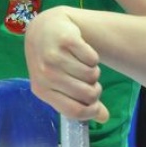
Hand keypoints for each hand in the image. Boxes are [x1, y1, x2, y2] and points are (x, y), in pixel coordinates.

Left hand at [24, 6, 109, 123]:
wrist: (44, 28)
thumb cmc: (51, 61)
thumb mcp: (58, 83)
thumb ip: (79, 102)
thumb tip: (104, 118)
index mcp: (41, 90)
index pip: (74, 111)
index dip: (91, 112)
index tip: (97, 106)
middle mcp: (45, 74)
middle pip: (88, 94)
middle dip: (95, 89)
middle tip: (89, 81)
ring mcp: (54, 56)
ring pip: (92, 76)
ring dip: (93, 72)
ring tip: (81, 65)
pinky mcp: (66, 40)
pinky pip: (93, 58)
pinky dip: (92, 57)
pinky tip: (80, 51)